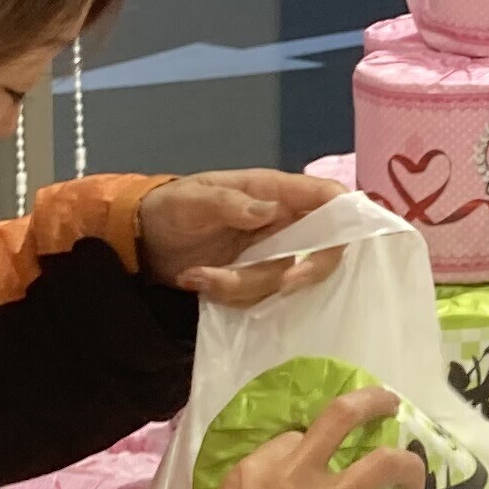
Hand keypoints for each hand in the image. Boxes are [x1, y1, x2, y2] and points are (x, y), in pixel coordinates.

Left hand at [139, 169, 349, 305]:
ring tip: (197, 275)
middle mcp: (281, 223)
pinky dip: (228, 295)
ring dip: (241, 285)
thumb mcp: (191, 200)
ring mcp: (269, 253)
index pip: (327, 197)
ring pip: (284, 279)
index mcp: (273, 191)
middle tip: (281, 282)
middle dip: (303, 270)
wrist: (142, 241)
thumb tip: (270, 210)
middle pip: (324, 247)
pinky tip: (198, 281)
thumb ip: (230, 203)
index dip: (346, 216)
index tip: (336, 243)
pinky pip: (260, 297)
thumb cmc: (169, 208)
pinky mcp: (254, 280)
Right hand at [199, 386, 423, 488]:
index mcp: (257, 468)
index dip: (312, 444)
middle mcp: (295, 473)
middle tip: (390, 404)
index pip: (294, 438)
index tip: (321, 456)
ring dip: (406, 466)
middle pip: (341, 417)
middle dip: (371, 404)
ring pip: (382, 463)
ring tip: (417, 478)